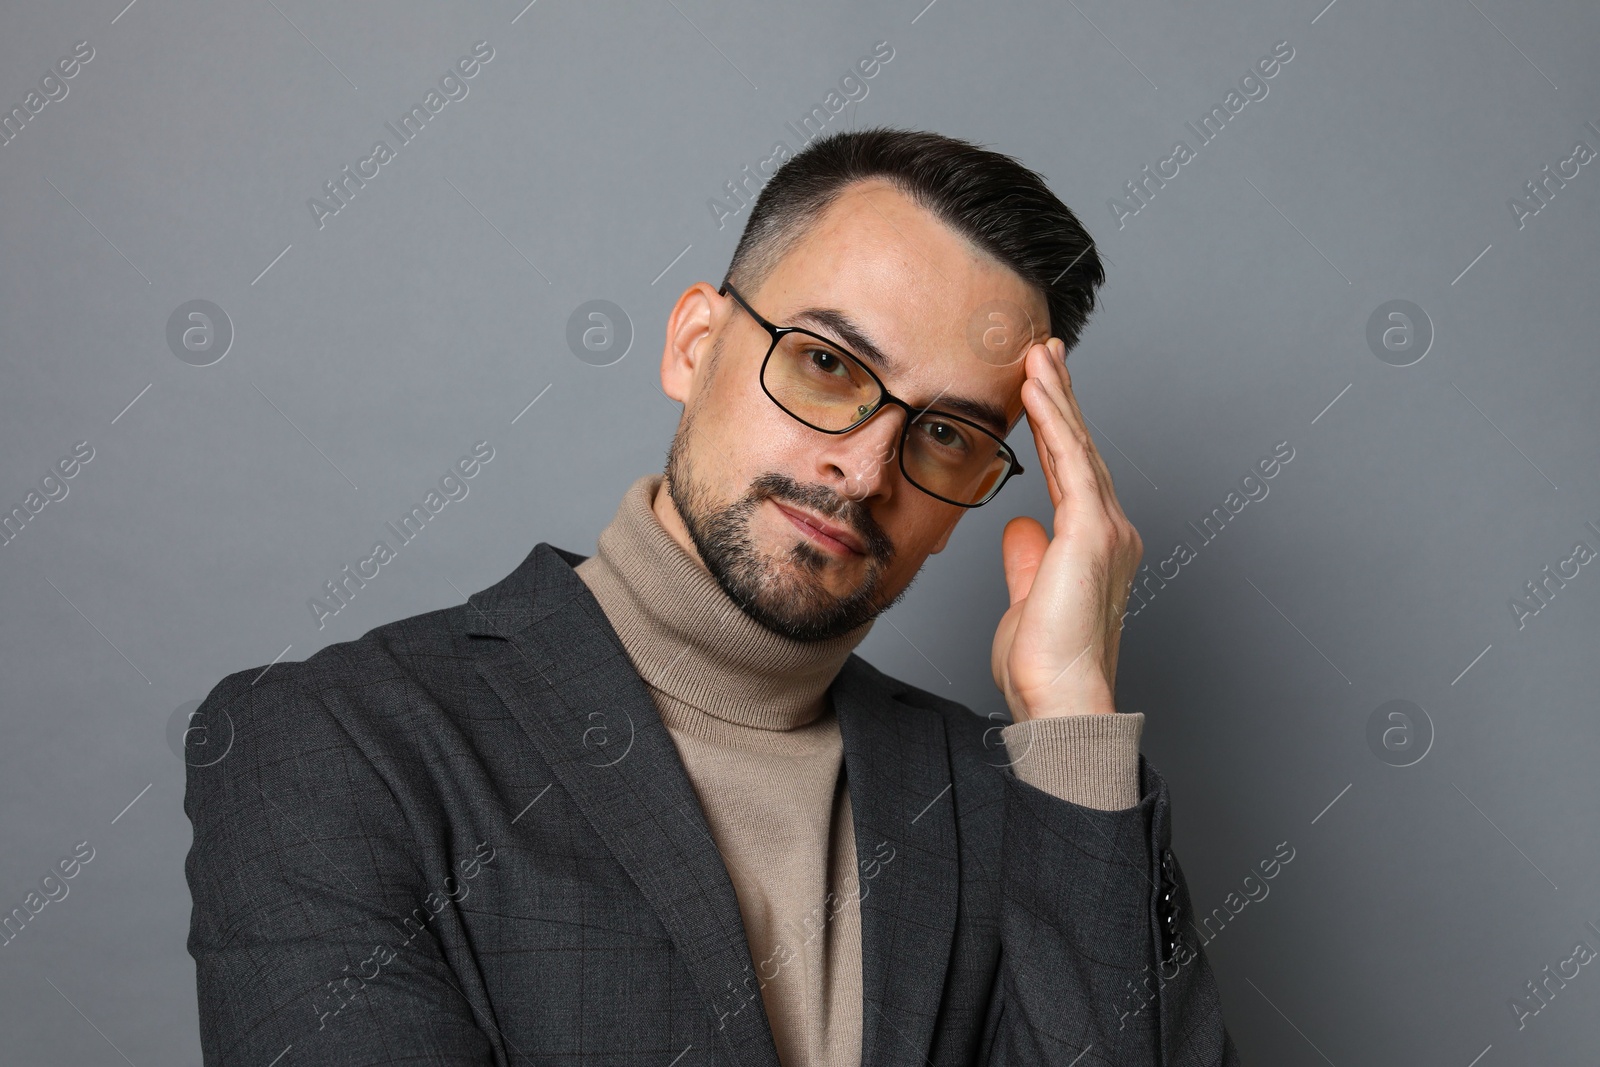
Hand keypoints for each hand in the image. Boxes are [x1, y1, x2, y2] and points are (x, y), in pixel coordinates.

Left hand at [990, 339, 1143, 720]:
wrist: (1062, 700)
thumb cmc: (1045, 666)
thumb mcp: (1028, 600)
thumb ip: (1028, 560)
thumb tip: (1021, 528)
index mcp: (1095, 546)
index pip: (1070, 473)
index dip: (1055, 428)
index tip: (1039, 389)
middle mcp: (1110, 531)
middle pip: (1079, 449)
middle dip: (1061, 397)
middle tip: (1044, 351)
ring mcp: (1106, 529)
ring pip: (1078, 446)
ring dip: (1057, 395)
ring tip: (1039, 353)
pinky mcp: (1091, 532)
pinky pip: (1071, 462)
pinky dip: (1055, 419)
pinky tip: (1039, 387)